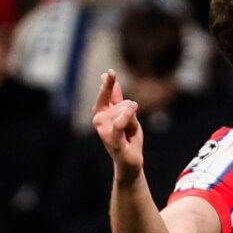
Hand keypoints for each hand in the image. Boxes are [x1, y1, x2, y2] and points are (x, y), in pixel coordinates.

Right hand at [92, 69, 142, 183]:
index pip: (106, 93)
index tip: (110, 71)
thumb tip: (107, 78)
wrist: (130, 161)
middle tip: (129, 127)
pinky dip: (126, 117)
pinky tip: (133, 107)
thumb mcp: (125, 114)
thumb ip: (117, 98)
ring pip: (125, 111)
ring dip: (134, 122)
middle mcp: (99, 119)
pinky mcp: (112, 140)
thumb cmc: (127, 138)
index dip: (109, 83)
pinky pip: (119, 123)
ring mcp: (103, 130)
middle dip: (132, 113)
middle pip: (123, 103)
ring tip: (129, 134)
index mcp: (101, 112)